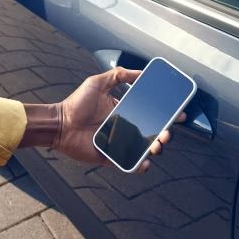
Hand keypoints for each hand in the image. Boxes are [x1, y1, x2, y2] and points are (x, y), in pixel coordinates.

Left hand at [20, 67, 184, 172]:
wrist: (60, 124)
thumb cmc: (76, 104)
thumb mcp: (97, 82)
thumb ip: (117, 75)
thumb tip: (140, 72)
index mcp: (125, 111)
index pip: (150, 113)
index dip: (166, 114)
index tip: (178, 114)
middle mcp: (125, 127)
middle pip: (152, 132)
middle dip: (165, 133)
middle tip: (167, 132)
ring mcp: (120, 143)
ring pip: (144, 149)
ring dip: (155, 148)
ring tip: (157, 145)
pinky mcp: (112, 157)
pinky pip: (130, 164)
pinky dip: (140, 166)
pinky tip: (145, 163)